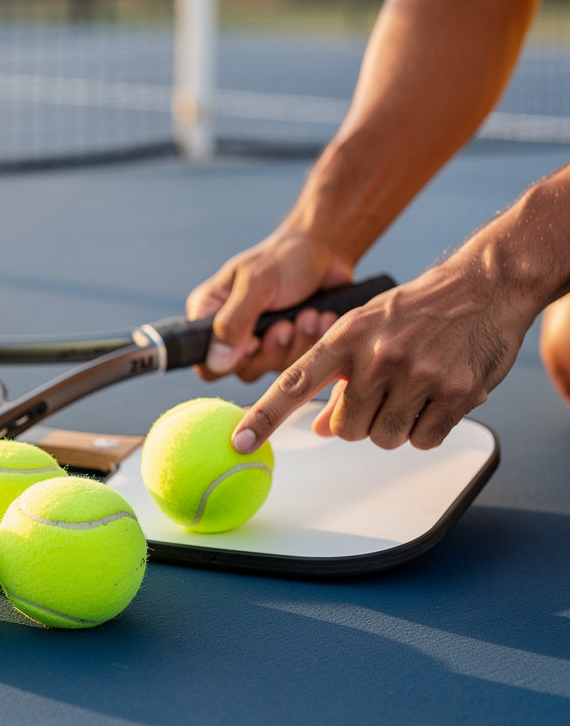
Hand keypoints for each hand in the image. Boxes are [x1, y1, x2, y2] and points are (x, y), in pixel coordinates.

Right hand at [186, 234, 354, 382]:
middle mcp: (231, 333)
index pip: (204, 361)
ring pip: (273, 369)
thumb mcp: (256, 284)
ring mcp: (261, 343)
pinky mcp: (288, 347)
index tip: (254, 340)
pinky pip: (299, 362)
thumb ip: (234, 323)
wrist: (325, 250)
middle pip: (242, 370)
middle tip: (286, 325)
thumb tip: (217, 362)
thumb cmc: (284, 258)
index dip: (229, 362)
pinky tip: (322, 317)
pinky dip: (314, 341)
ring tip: (310, 314)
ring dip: (297, 343)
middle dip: (272, 349)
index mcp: (209, 315)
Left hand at [232, 262, 529, 452]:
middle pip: (346, 429)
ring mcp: (419, 374)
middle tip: (381, 393)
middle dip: (359, 421)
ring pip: (384, 438)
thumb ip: (337, 378)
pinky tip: (436, 396)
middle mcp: (378, 355)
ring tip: (411, 389)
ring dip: (394, 425)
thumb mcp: (365, 331)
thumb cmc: (416, 309)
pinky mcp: (457, 392)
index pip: (294, 383)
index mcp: (346, 336)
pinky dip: (427, 428)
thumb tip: (318, 427)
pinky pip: (424, 440)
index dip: (264, 416)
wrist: (484, 284)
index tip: (240, 441)